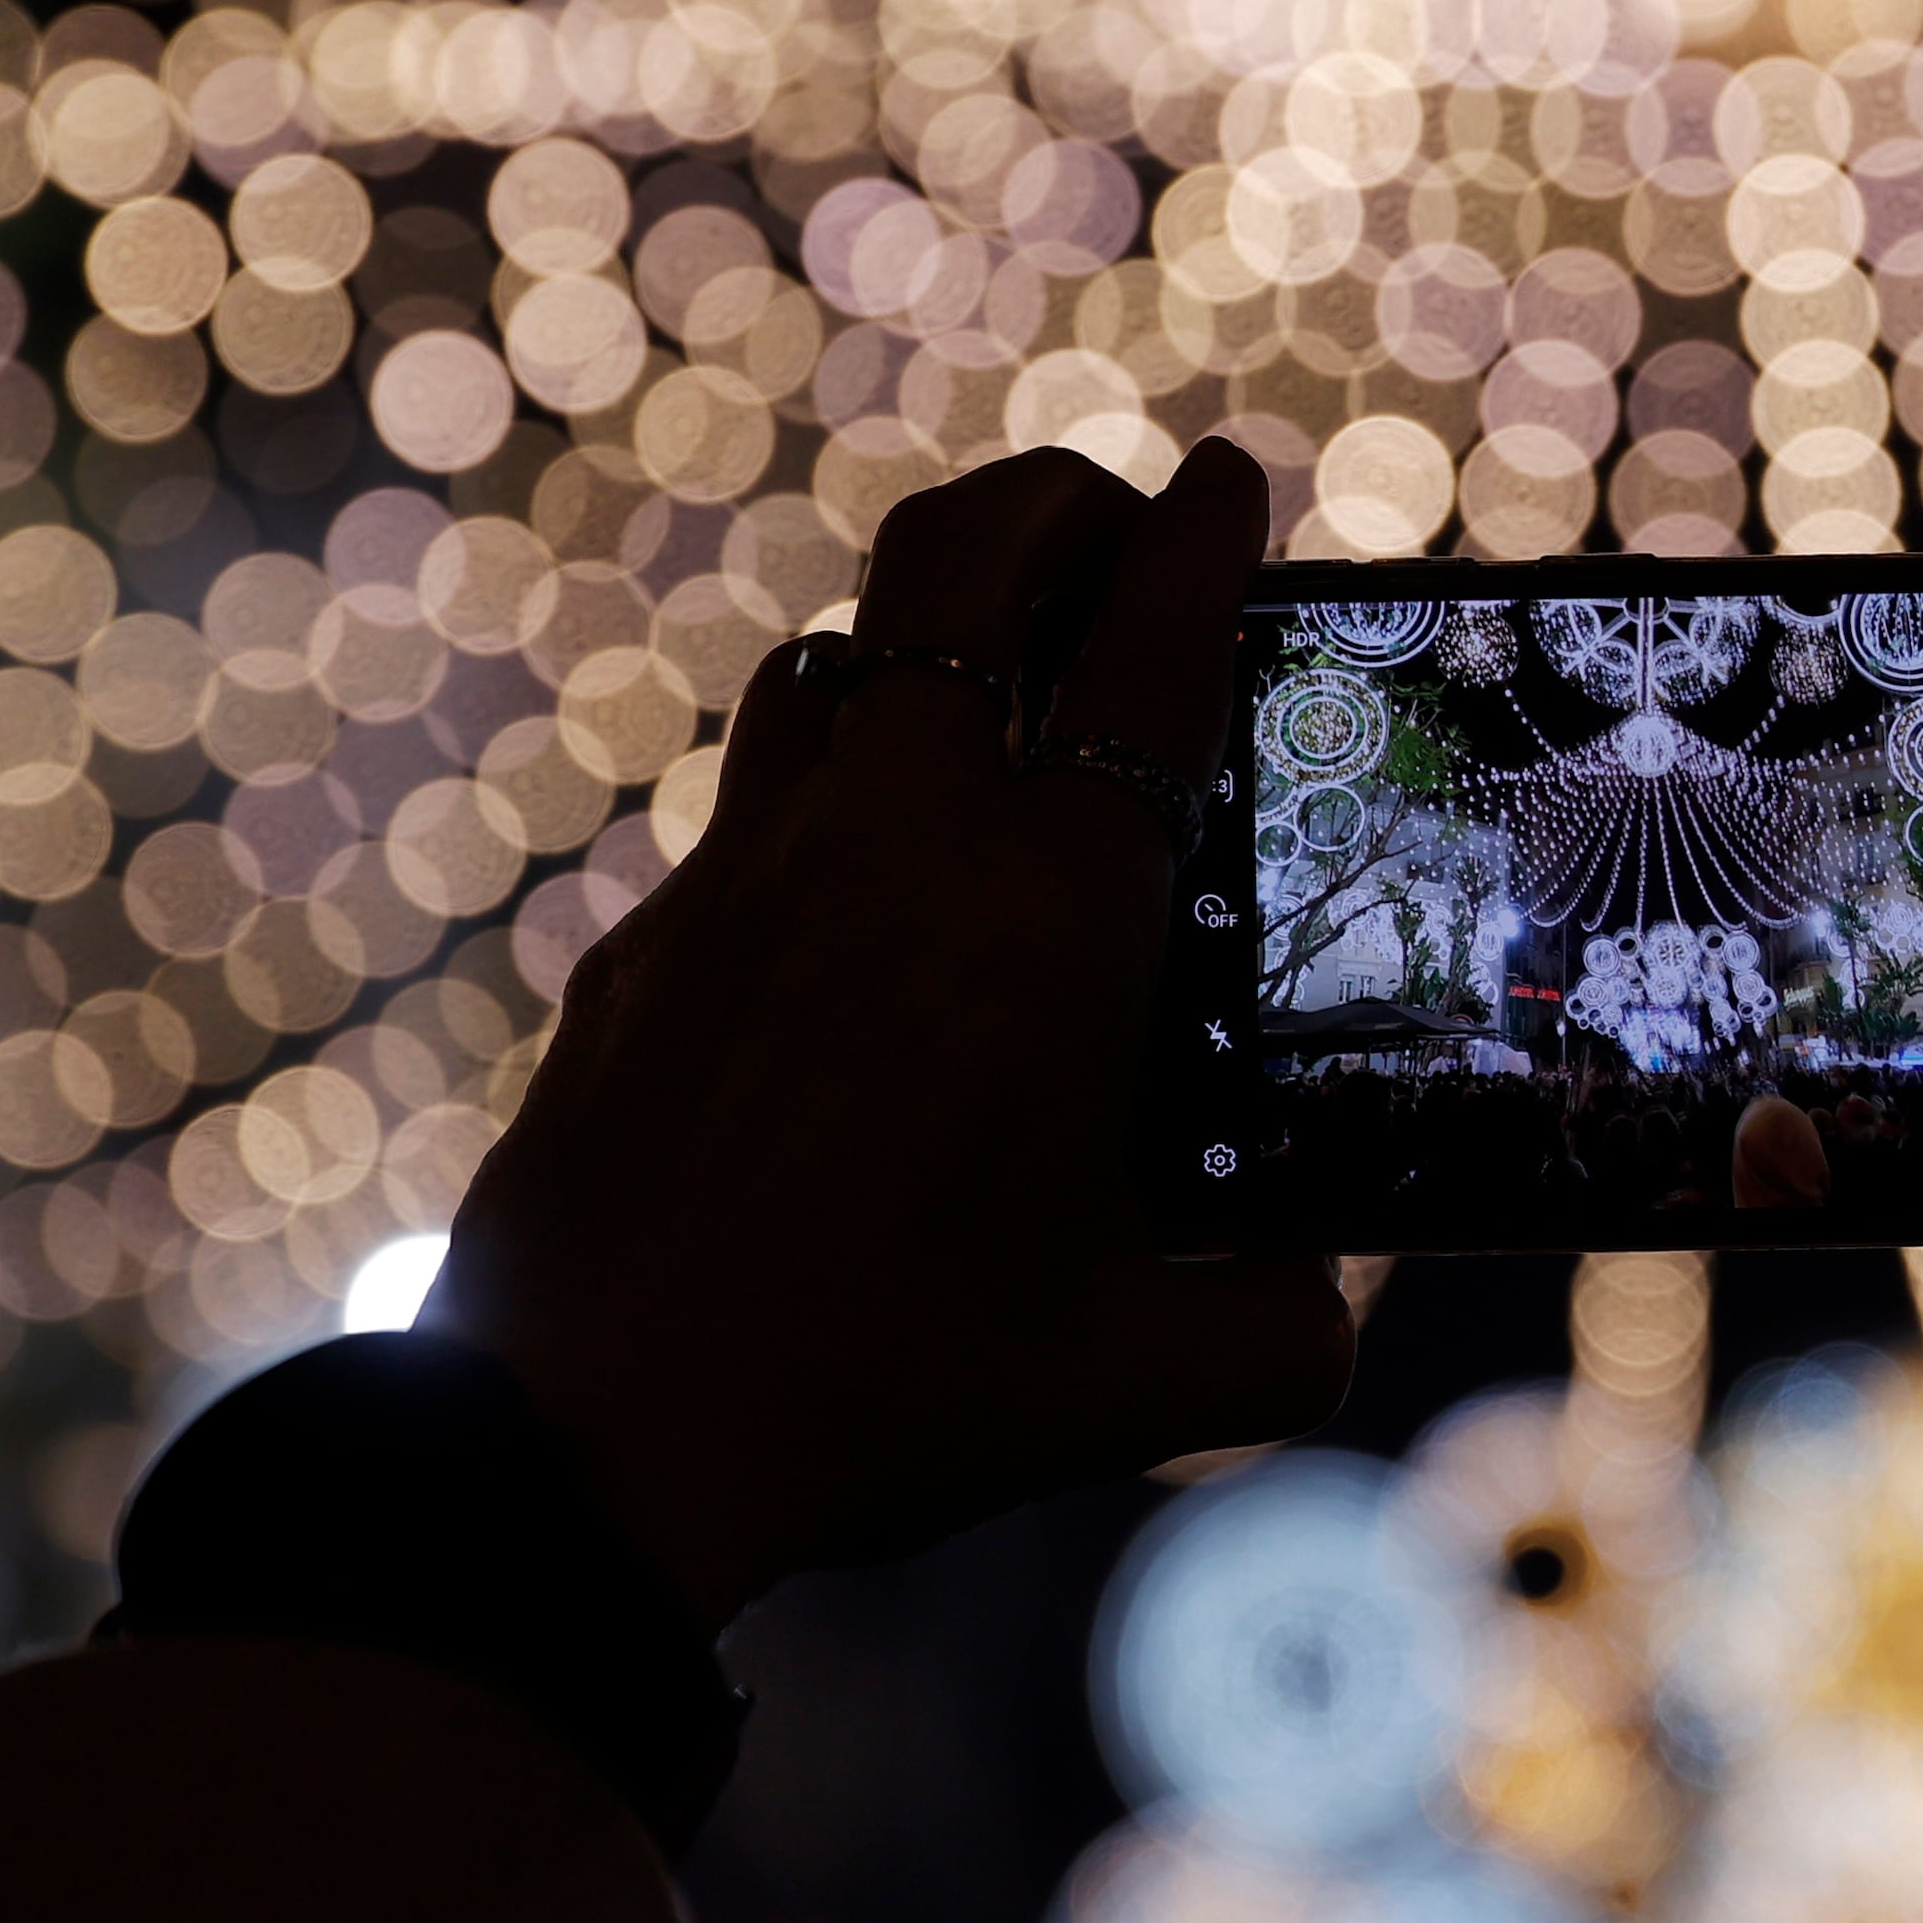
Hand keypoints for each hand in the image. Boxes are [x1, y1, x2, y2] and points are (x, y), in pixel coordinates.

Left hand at [433, 440, 1353, 1624]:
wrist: (593, 1439)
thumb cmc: (884, 1396)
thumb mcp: (1130, 1383)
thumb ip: (1276, 1327)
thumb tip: (1328, 1302)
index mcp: (1048, 913)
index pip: (1148, 650)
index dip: (1200, 541)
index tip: (1227, 483)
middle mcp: (894, 844)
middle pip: (964, 557)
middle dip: (1055, 503)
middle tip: (1111, 526)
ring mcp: (746, 873)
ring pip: (837, 648)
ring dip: (928, 625)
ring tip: (989, 670)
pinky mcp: (646, 939)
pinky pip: (751, 804)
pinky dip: (828, 787)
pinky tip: (856, 885)